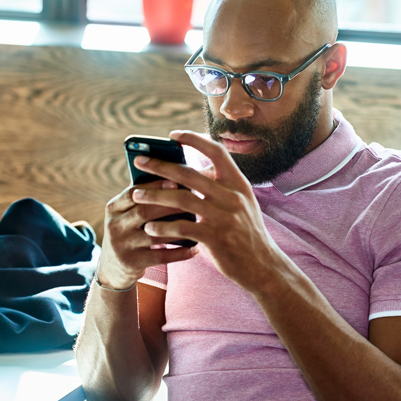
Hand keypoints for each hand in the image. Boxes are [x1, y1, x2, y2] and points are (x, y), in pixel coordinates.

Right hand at [96, 177, 199, 289]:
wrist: (112, 269)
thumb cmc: (129, 232)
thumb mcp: (126, 214)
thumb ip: (142, 199)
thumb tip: (173, 178)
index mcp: (113, 208)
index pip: (132, 193)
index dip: (154, 187)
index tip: (176, 182)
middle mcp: (114, 226)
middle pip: (144, 212)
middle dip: (170, 205)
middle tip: (193, 200)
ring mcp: (122, 246)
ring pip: (154, 234)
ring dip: (178, 228)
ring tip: (198, 222)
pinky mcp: (133, 263)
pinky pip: (161, 257)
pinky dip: (180, 252)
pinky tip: (195, 248)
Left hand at [130, 130, 281, 291]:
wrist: (263, 265)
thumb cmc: (245, 232)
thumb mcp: (240, 203)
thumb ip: (219, 187)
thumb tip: (186, 171)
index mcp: (238, 183)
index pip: (217, 151)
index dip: (194, 139)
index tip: (173, 135)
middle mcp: (233, 196)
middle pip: (190, 174)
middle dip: (160, 165)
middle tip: (139, 161)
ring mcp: (225, 217)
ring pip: (182, 199)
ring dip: (155, 196)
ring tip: (136, 195)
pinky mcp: (216, 238)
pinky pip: (183, 227)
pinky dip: (163, 227)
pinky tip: (150, 228)